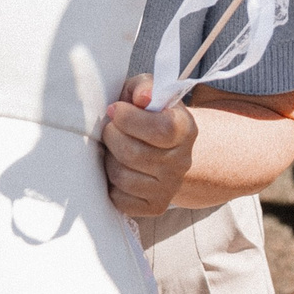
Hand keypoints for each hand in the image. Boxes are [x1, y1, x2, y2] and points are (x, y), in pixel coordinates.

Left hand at [102, 73, 197, 218]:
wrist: (163, 146)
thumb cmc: (147, 114)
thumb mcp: (147, 91)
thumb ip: (144, 87)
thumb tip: (141, 98)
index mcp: (185, 129)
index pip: (160, 130)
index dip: (129, 118)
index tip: (115, 110)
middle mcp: (182, 162)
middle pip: (133, 153)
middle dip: (111, 136)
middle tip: (110, 128)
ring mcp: (169, 187)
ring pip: (122, 177)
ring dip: (108, 159)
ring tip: (113, 148)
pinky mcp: (154, 206)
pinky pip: (119, 198)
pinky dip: (110, 183)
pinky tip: (117, 167)